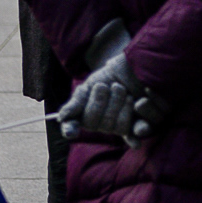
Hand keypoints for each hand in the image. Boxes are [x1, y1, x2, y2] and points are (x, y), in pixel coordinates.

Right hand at [56, 28, 168, 142]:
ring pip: (117, 127)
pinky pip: (136, 133)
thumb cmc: (111, 77)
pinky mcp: (138, 126)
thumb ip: (78, 100)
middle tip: (115, 86)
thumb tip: (62, 118)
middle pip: (97, 124)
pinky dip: (139, 126)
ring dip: (123, 106)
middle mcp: (101, 125)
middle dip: (105, 101)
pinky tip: (139, 115)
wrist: (136, 69)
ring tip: (127, 92)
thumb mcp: (93, 83)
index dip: (70, 129)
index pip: (72, 127)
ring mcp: (120, 127)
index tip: (72, 131)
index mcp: (86, 115)